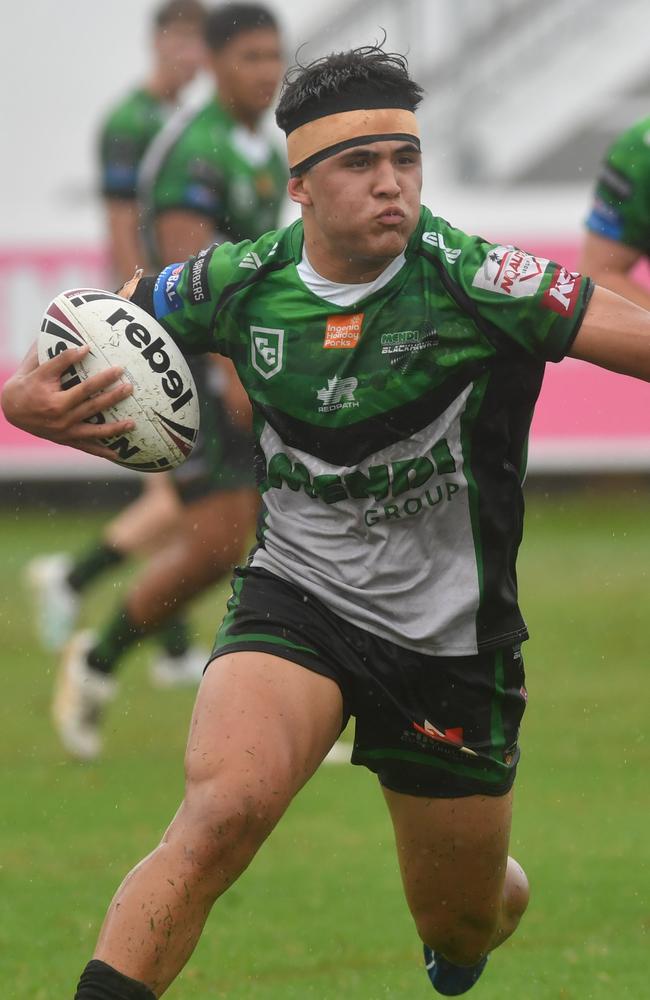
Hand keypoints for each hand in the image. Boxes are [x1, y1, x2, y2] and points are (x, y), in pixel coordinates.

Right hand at [1, 343, 135, 459]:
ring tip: (133, 424)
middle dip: (114, 398)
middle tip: (130, 388)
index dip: (104, 378)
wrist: (11, 409)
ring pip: (94, 431)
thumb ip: (62, 359)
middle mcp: (62, 420)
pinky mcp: (65, 440)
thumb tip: (85, 348)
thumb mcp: (40, 369)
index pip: (86, 388)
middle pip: (94, 408)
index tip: (119, 369)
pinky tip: (116, 454)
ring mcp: (64, 433)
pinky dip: (101, 452)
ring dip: (115, 428)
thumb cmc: (26, 385)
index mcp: (56, 402)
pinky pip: (86, 447)